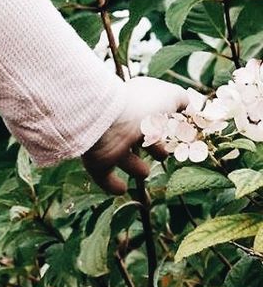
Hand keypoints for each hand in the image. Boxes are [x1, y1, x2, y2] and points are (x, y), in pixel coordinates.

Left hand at [80, 75, 192, 194]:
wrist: (109, 119)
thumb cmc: (142, 106)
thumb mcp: (171, 96)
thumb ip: (182, 101)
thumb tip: (189, 108)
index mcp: (136, 107)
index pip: (152, 120)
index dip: (165, 128)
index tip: (178, 138)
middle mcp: (121, 124)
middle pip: (137, 138)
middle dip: (152, 147)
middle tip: (163, 155)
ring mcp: (108, 143)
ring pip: (122, 157)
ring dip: (134, 166)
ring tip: (144, 172)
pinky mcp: (98, 161)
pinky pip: (104, 175)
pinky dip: (112, 184)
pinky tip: (122, 190)